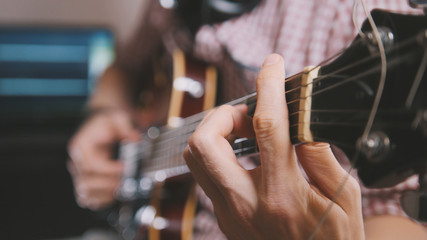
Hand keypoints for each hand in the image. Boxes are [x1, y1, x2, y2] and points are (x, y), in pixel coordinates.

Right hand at [67, 110, 139, 209]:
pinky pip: (87, 198)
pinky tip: (114, 195)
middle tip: (125, 180)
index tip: (125, 167)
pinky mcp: (85, 181)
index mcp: (81, 146)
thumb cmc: (107, 122)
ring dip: (104, 194)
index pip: (91, 164)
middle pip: (86, 183)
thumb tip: (136, 139)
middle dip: (107, 184)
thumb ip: (126, 127)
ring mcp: (79, 173)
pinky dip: (100, 200)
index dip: (109, 169)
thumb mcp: (117, 117)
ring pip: (84, 193)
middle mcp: (77, 161)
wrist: (99, 124)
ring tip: (120, 188)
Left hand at [184, 54, 363, 238]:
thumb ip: (320, 156)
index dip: (267, 86)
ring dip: (214, 131)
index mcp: (283, 195)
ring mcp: (228, 213)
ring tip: (242, 129)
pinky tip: (242, 153)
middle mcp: (246, 204)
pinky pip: (205, 174)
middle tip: (247, 112)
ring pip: (194, 158)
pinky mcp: (223, 218)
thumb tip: (300, 121)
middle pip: (205, 142)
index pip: (266, 126)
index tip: (272, 66)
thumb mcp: (345, 198)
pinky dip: (217, 153)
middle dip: (222, 113)